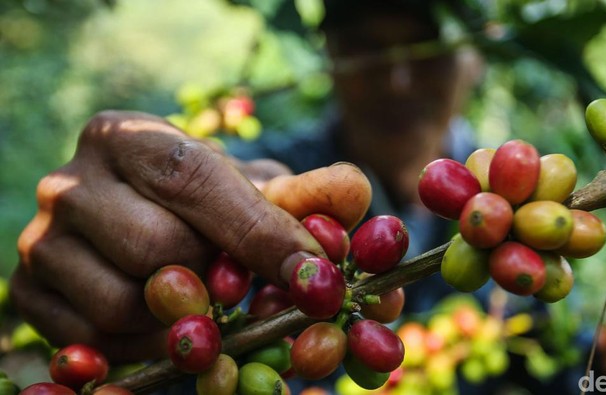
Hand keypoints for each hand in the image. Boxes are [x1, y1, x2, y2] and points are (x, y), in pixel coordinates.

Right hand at [10, 111, 367, 362]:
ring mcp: (41, 239)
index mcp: (130, 139)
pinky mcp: (29, 291)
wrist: (138, 218)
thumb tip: (358, 195)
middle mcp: (72, 182)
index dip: (258, 232)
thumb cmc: (204, 204)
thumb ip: (304, 195)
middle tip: (244, 291)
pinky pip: (93, 339)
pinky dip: (144, 345)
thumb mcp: (253, 189)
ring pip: (123, 302)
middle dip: (216, 280)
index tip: (316, 276)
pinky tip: (167, 325)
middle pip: (157, 248)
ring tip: (205, 305)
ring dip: (184, 319)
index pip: (193, 179)